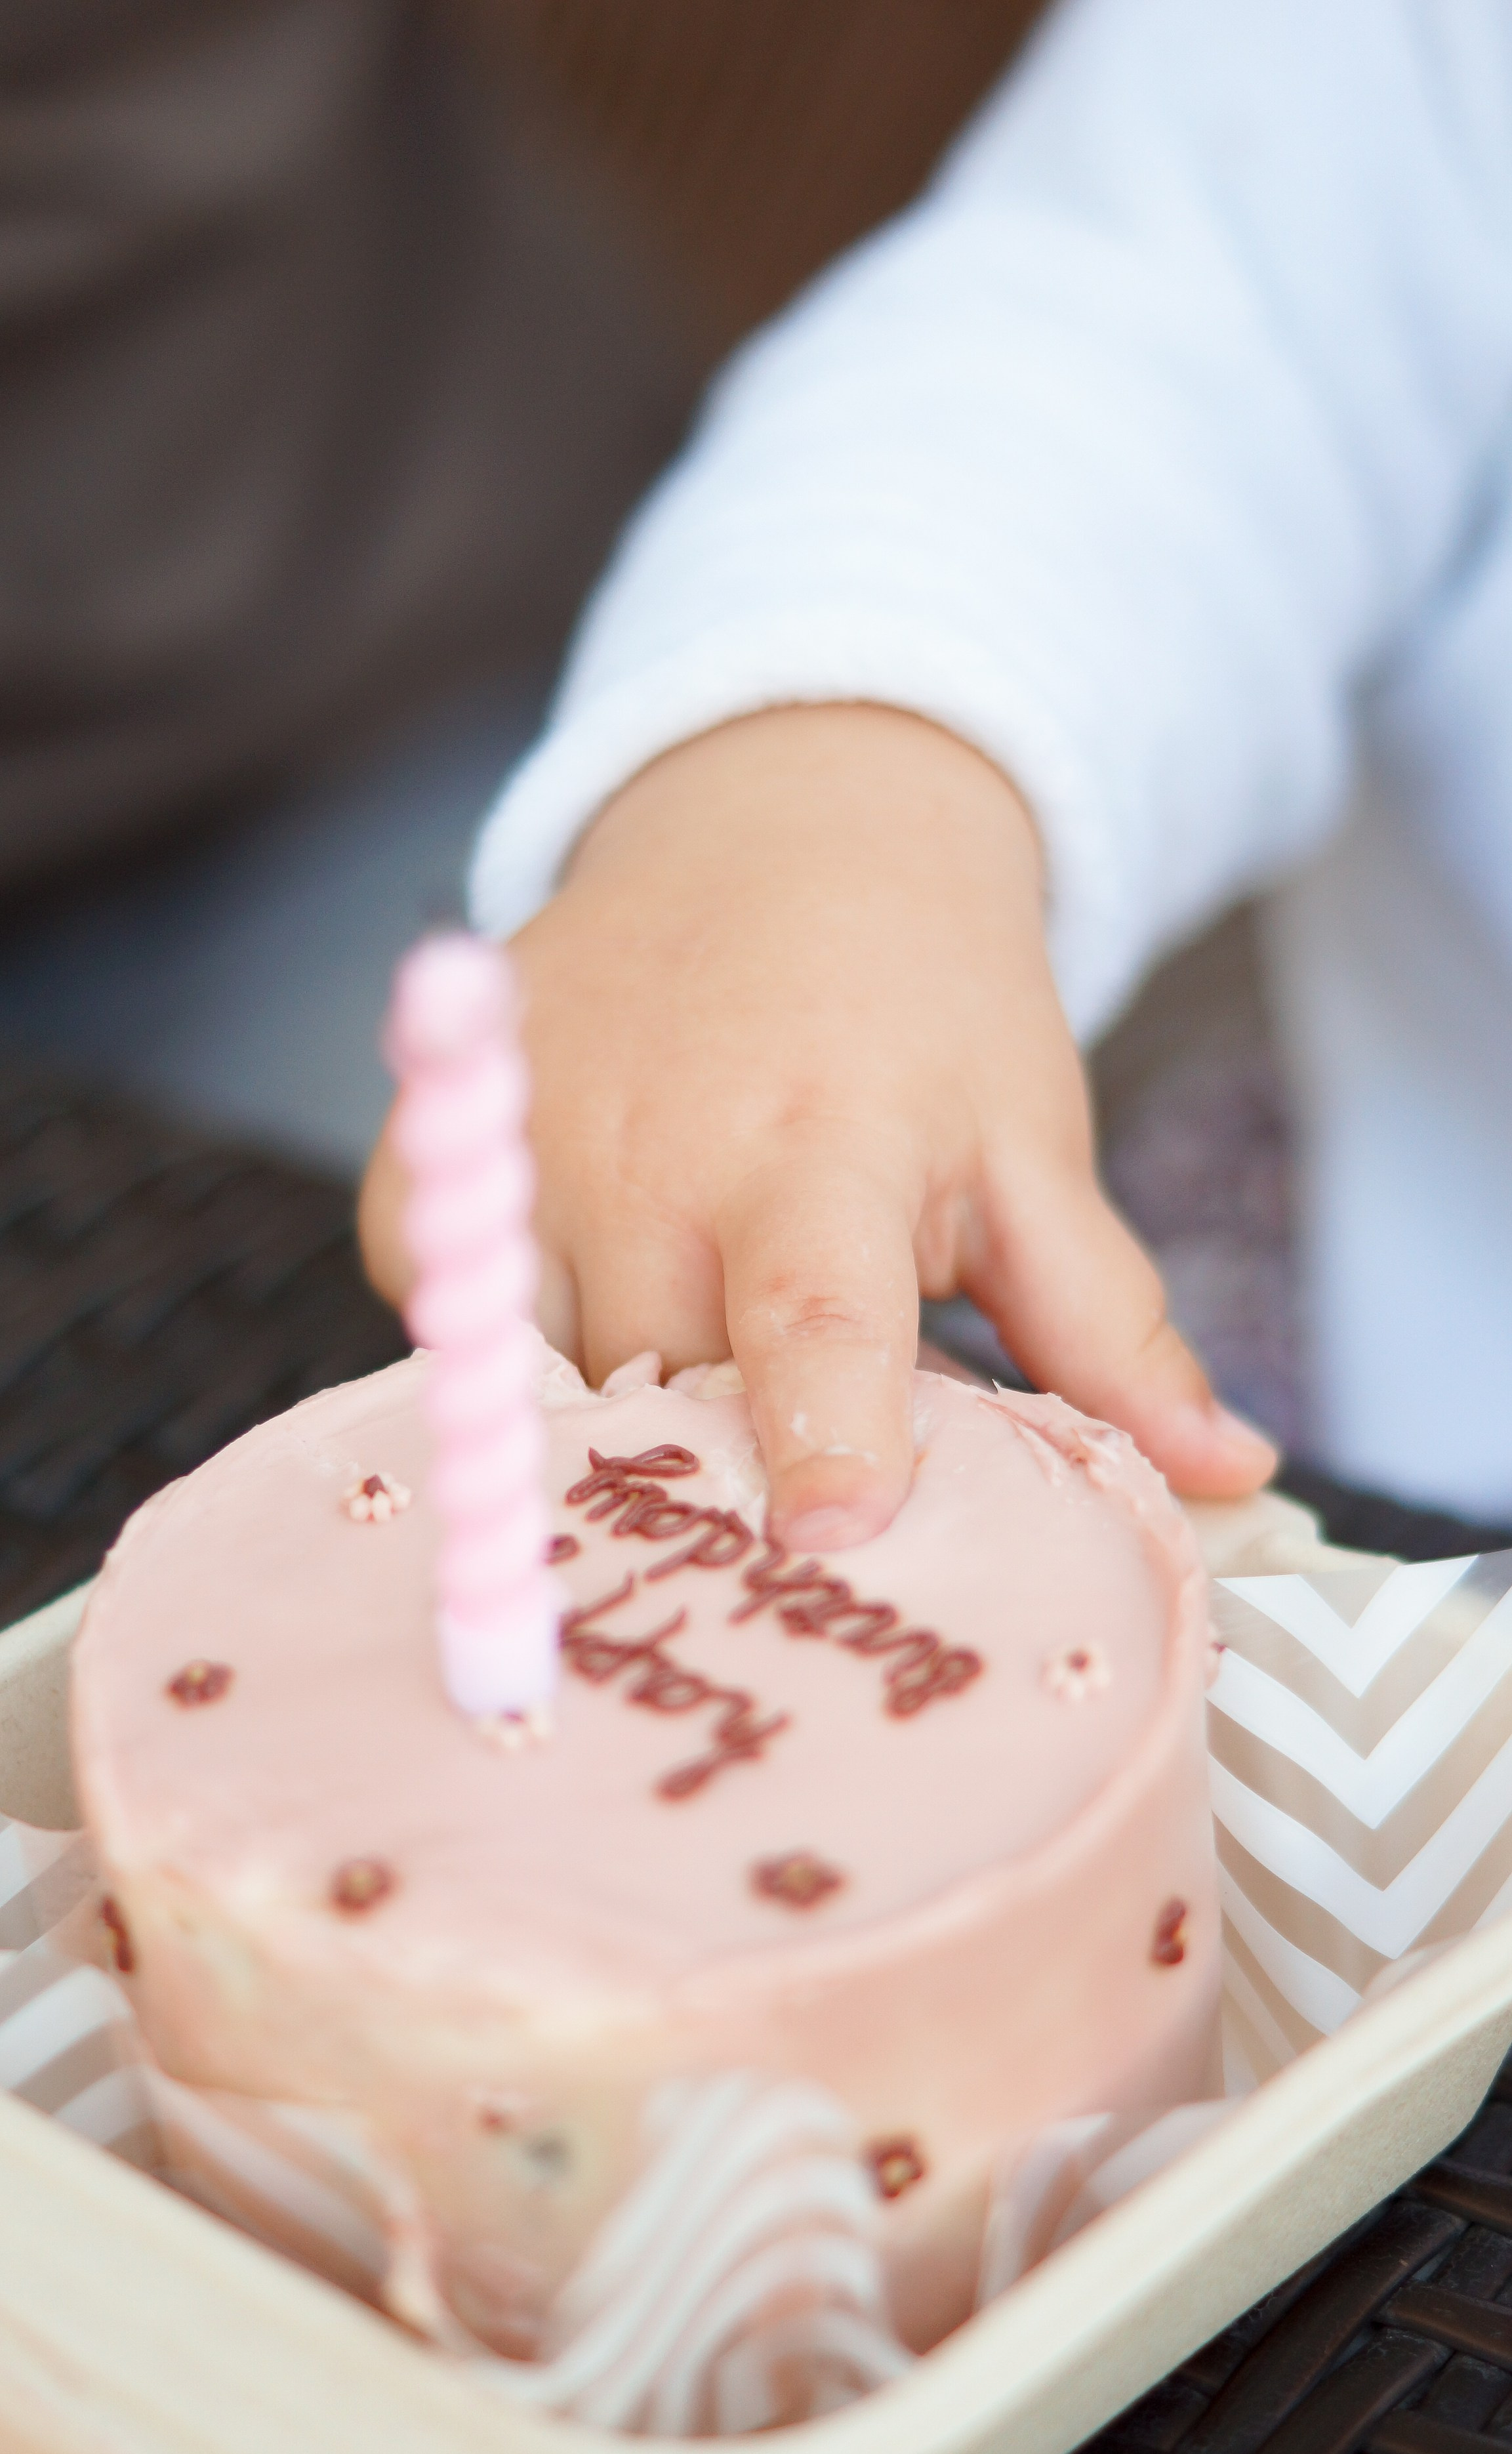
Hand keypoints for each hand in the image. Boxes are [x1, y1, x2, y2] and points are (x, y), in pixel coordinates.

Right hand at [360, 704, 1274, 1546]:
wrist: (781, 822)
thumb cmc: (925, 1011)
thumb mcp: (1031, 1151)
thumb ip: (1108, 1330)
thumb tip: (1232, 1475)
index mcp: (827, 1146)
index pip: (815, 1314)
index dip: (821, 1431)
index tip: (832, 1540)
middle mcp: (651, 1146)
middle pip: (670, 1398)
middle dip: (728, 1460)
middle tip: (795, 1451)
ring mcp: (522, 1146)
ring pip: (550, 1383)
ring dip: (624, 1409)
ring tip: (702, 1339)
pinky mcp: (427, 1153)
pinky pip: (459, 1325)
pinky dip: (524, 1347)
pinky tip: (611, 1280)